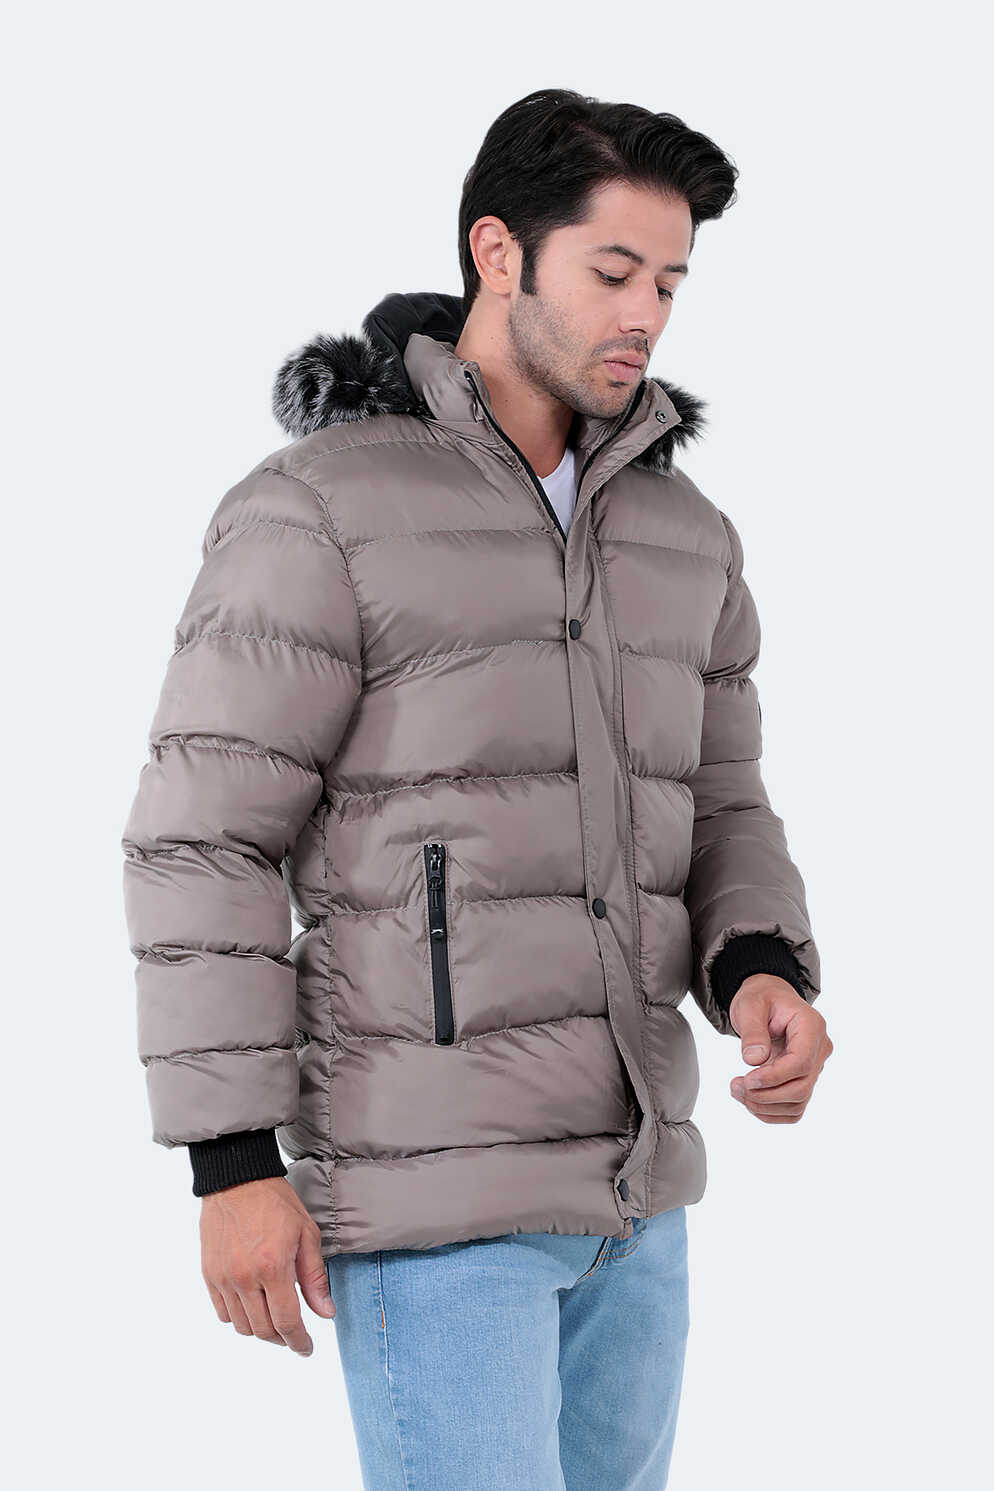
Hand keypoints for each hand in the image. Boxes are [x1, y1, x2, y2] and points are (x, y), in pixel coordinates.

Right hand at [199, 1175, 335, 1354]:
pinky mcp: (208, 1274)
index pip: (287, 1321)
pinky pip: (223, 1312)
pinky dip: (239, 1318)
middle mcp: (245, 1277)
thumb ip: (315, 1277)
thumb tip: (326, 1313)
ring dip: (261, 1330)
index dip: (299, 1342)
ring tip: (274, 1318)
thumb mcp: (306, 1233)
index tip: (306, 1349)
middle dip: (282, 1338)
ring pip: (242, 1326)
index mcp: (273, 1266)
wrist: (237, 1179)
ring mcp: (223, 1277)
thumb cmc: (276, 1202)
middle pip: (263, 1330)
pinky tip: (252, 1306)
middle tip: (293, 1333)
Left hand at [727, 973, 832, 1122]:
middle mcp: (819, 1049)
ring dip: (765, 1106)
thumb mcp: (750, 1005)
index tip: (747, 1079)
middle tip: (735, 1086)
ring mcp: (815, 1066)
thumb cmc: (760, 999)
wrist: (768, 1000)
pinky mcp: (804, 1080)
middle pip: (801, 1087)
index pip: (801, 1062)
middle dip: (766, 1095)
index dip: (774, 1077)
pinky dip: (771, 1112)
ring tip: (737, 1091)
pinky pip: (794, 1107)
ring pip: (798, 1102)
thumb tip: (754, 1060)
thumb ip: (752, 1031)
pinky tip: (749, 1101)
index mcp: (812, 1026)